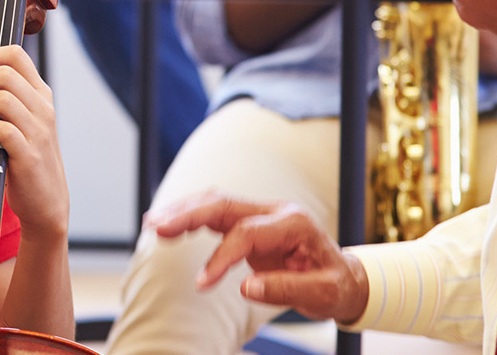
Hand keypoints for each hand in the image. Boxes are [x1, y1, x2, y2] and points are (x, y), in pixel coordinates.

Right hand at [145, 191, 368, 323]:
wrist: (343, 276)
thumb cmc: (334, 285)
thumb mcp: (321, 294)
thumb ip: (285, 289)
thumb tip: (245, 289)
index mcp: (294, 223)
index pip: (246, 233)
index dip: (220, 257)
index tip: (201, 284)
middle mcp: (275, 211)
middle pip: (223, 204)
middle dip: (188, 215)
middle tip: (156, 229)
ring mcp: (261, 214)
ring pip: (215, 203)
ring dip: (183, 211)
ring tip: (153, 224)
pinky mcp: (250, 222)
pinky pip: (215, 213)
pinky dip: (190, 216)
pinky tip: (169, 225)